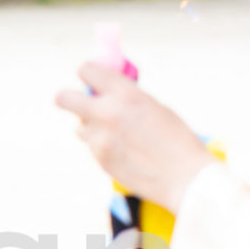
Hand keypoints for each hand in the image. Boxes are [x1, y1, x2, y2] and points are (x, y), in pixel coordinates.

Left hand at [54, 62, 217, 210]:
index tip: (92, 81)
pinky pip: (91, 146)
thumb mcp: (154, 106)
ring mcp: (100, 138)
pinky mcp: (100, 159)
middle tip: (82, 104)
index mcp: (126, 93)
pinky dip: (102, 146)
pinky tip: (125, 151)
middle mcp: (108, 112)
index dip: (88, 75)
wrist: (186, 177)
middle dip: (69, 99)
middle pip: (63, 98)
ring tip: (117, 135)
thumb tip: (104, 88)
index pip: (86, 70)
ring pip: (80, 126)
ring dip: (92, 127)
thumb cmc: (177, 139)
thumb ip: (126, 96)